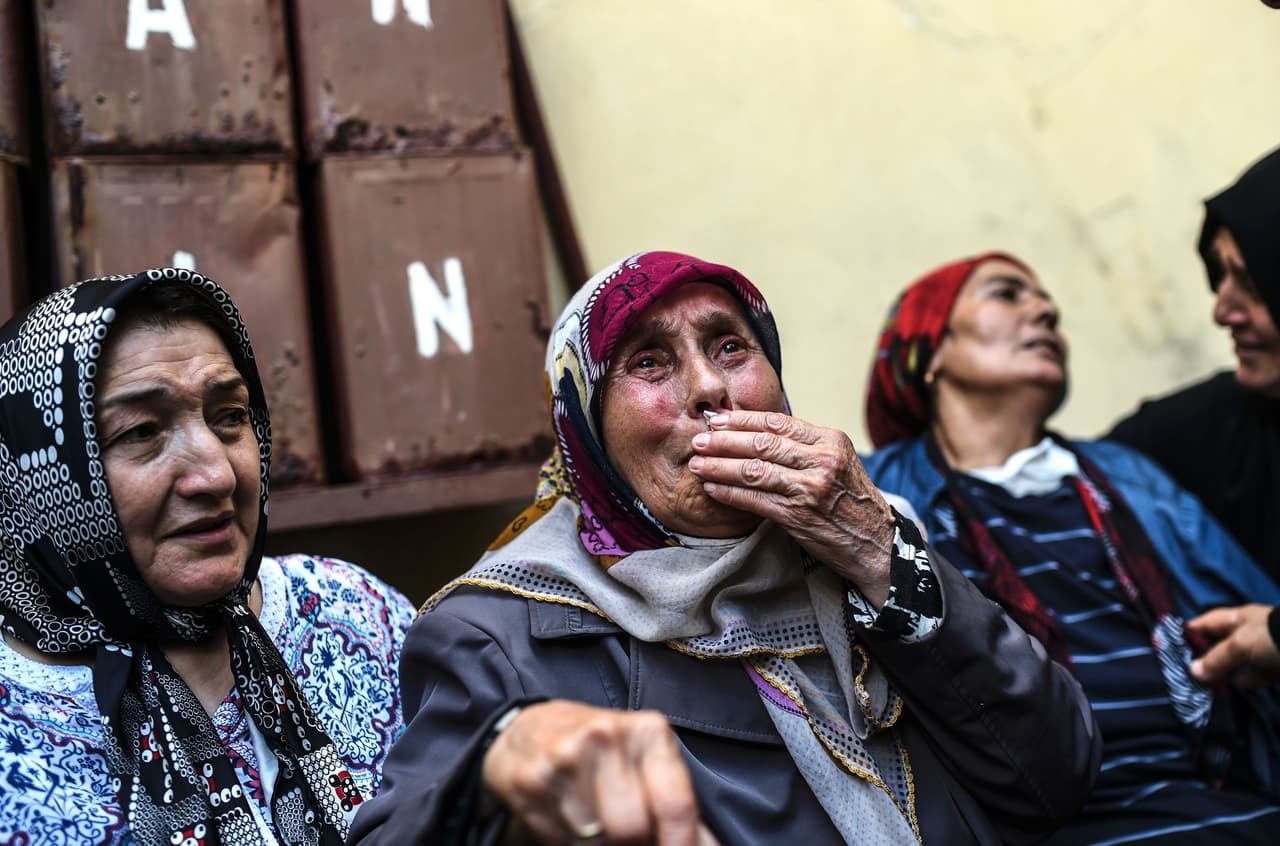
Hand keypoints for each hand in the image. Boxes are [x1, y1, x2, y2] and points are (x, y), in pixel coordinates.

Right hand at [481, 701, 718, 845]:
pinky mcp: (531, 778)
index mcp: (648, 732)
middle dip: (632, 845)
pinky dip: (571, 839)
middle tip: (629, 837)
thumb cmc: (600, 751)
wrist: (528, 730)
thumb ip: (676, 806)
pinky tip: (569, 815)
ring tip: (595, 818)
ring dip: (600, 842)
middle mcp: (607, 737)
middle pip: (631, 829)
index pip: (675, 805)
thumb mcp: (646, 763)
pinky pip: (563, 837)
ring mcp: (565, 756)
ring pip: (595, 839)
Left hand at [689, 410, 893, 606]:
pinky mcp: (799, 516)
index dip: (742, 420)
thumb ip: (805, 447)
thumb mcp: (839, 462)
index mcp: (830, 441)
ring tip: (698, 464)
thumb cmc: (853, 502)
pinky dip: (729, 493)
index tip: (718, 420)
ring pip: (754, 471)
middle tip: (699, 440)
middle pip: (762, 444)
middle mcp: (822, 461)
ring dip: (719, 466)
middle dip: (724, 441)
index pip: (778, 422)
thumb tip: (758, 432)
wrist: (878, 543)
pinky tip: (713, 488)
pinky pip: (755, 500)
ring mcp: (810, 489)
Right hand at [1187, 604, 1279, 687]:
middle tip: (1188, 672)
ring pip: (1236, 660)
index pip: (1205, 622)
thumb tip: (1193, 672)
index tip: (1172, 648)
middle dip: (1204, 657)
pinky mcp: (1274, 666)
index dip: (1188, 633)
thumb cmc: (1270, 638)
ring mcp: (1262, 649)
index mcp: (1236, 618)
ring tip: (1209, 683)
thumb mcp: (1239, 645)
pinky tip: (1238, 684)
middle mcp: (1247, 632)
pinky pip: (1255, 673)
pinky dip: (1246, 679)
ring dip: (1224, 671)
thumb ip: (1216, 659)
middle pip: (1219, 643)